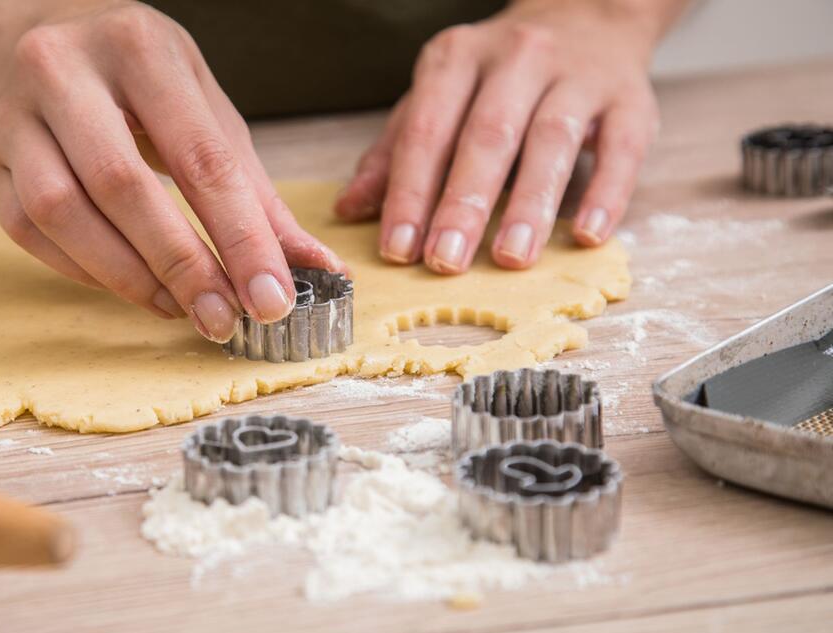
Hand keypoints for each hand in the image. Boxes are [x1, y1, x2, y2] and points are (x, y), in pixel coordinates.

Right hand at [0, 1, 344, 340]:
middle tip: (222, 317)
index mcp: (140, 49)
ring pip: (61, 212)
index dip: (241, 237)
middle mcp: (65, 71)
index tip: (272, 298)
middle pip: (122, 186)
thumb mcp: (205, 108)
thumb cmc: (137, 76)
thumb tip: (315, 265)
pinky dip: (84, 270)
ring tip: (179, 306)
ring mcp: (14, 115)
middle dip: (181, 264)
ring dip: (128, 276)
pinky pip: (28, 230)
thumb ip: (255, 191)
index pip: (200, 156)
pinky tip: (130, 285)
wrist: (30, 29)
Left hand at [336, 0, 678, 272]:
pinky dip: (607, 193)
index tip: (398, 249)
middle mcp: (517, 57)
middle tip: (446, 260)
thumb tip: (350, 209)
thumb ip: (395, 151)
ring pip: (551, 140)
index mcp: (458, 58)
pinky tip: (589, 235)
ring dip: (529, 203)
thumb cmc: (499, 75)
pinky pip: (621, 147)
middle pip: (487, 136)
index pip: (428, 129)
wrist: (588, 17)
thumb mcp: (439, 97)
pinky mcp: (630, 98)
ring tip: (511, 259)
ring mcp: (577, 74)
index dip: (410, 192)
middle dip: (463, 203)